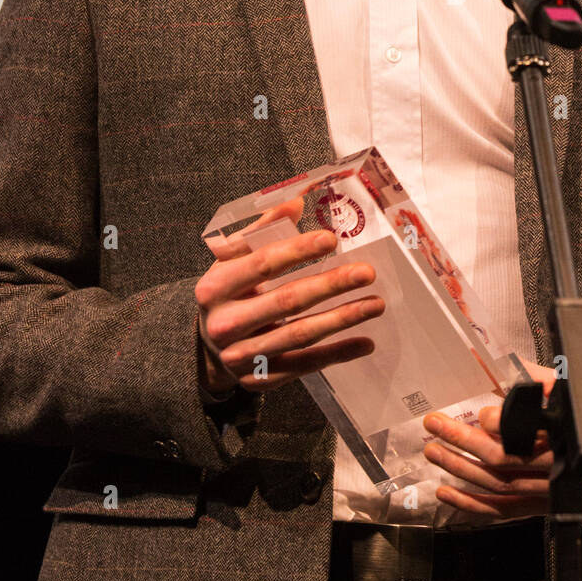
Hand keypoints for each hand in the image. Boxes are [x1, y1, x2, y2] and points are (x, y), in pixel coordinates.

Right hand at [195, 196, 384, 394]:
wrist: (205, 350)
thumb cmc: (227, 294)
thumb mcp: (230, 262)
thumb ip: (260, 231)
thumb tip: (296, 200)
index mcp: (215, 287)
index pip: (262, 264)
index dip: (298, 251)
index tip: (331, 239)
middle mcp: (225, 323)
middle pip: (286, 301)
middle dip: (330, 285)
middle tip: (367, 272)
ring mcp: (242, 355)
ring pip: (299, 335)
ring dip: (342, 318)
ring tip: (376, 304)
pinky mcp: (261, 379)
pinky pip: (305, 365)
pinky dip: (337, 354)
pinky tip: (365, 342)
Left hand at [421, 360, 581, 518]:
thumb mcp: (574, 387)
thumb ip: (538, 378)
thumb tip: (500, 364)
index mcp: (566, 433)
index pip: (529, 432)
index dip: (503, 423)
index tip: (481, 412)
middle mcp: (555, 467)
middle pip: (504, 460)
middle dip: (465, 442)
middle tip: (435, 424)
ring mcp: (546, 491)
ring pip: (497, 487)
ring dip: (460, 471)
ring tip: (432, 452)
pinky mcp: (540, 507)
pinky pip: (501, 511)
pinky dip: (470, 506)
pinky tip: (445, 493)